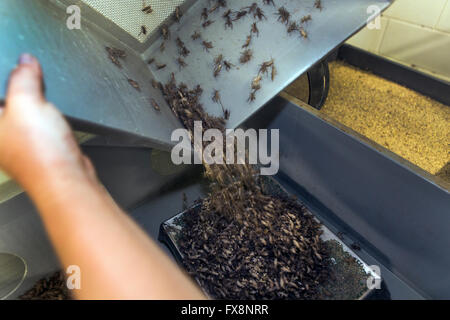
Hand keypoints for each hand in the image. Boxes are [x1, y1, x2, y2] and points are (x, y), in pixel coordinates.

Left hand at [0, 54, 95, 190]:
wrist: (68, 179)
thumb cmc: (41, 154)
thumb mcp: (27, 102)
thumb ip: (23, 77)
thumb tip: (25, 62)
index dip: (4, 77)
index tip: (17, 66)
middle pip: (7, 102)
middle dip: (20, 88)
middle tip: (32, 81)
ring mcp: (18, 145)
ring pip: (24, 113)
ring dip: (36, 105)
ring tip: (45, 104)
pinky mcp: (39, 149)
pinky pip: (39, 125)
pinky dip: (47, 119)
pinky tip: (55, 120)